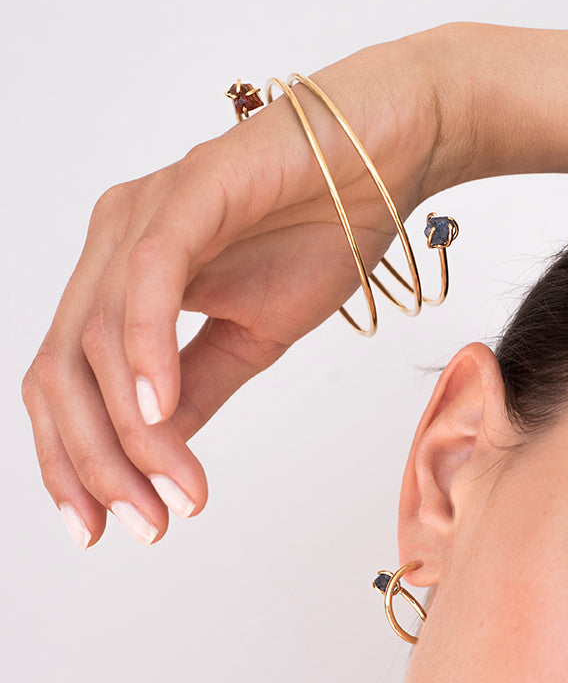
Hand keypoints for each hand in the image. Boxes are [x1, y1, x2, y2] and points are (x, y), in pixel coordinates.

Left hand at [22, 29, 454, 547]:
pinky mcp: (189, 192)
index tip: (99, 529)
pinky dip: (146, 353)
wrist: (392, 154)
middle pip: (60, 372)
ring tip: (178, 493)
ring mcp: (143, 214)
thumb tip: (156, 456)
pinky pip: (147, 283)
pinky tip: (163, 413)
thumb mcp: (251, 338)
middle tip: (142, 526)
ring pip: (97, 341)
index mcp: (120, 279)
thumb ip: (195, 391)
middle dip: (92, 463)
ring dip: (133, 433)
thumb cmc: (326, 231)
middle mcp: (113, 244)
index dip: (70, 462)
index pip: (62, 382)